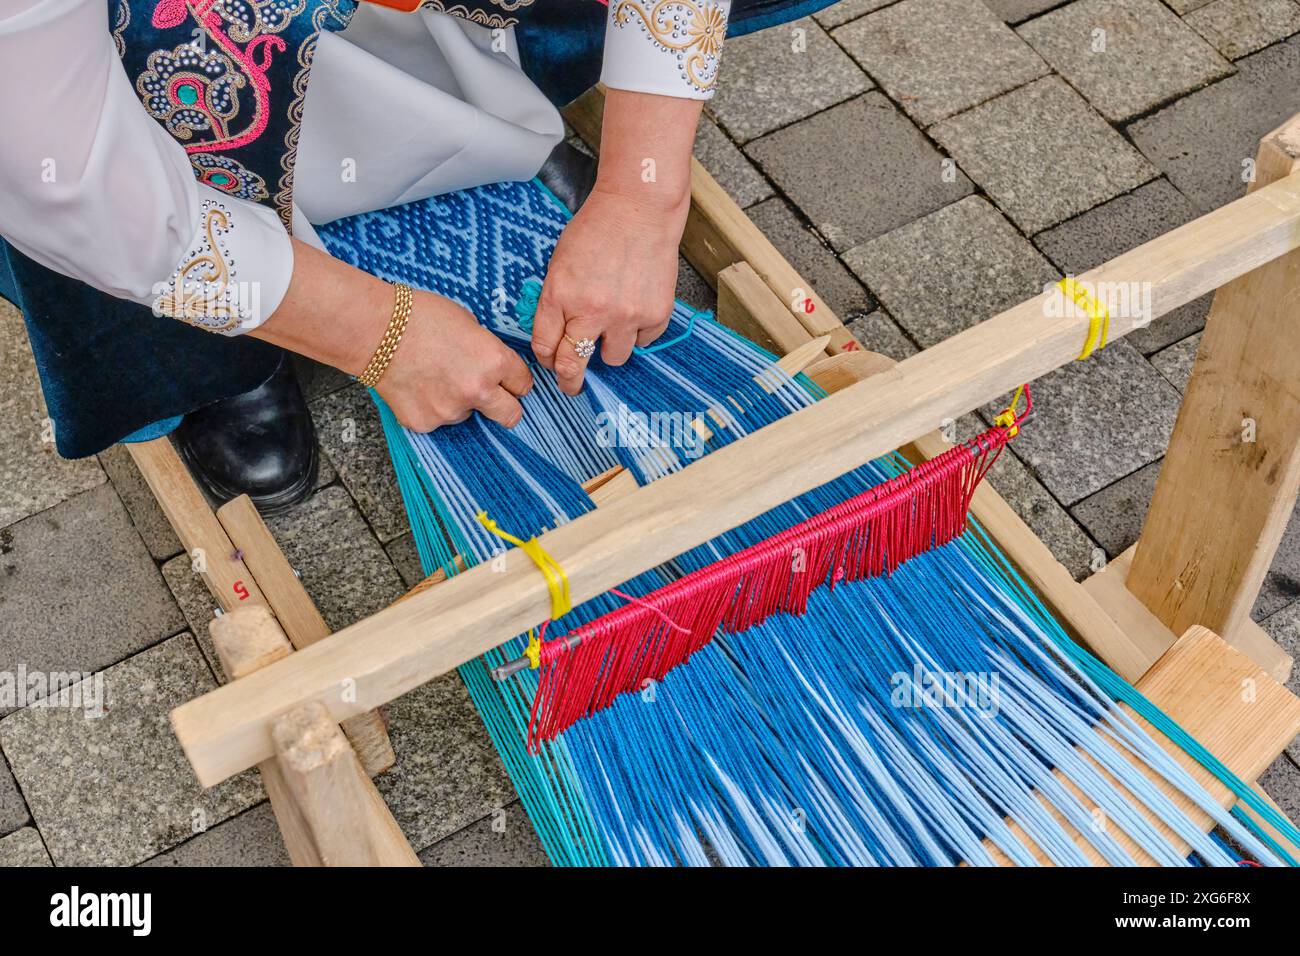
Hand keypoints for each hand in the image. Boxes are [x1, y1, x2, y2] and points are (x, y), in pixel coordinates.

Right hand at [251, 241, 530, 430]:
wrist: (373, 330)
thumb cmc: (419, 316)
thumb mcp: (468, 323)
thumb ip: (487, 350)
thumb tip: (493, 366)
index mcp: (494, 362)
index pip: (524, 385)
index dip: (516, 380)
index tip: (509, 380)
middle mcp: (478, 391)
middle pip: (511, 416)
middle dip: (505, 407)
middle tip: (491, 396)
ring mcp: (450, 410)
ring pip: (468, 415)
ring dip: (459, 402)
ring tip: (434, 376)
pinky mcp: (424, 423)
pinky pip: (437, 420)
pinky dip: (431, 407)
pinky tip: (417, 386)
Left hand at [531, 185, 687, 395]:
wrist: (640, 210)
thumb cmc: (597, 231)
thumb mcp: (560, 263)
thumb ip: (555, 302)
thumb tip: (555, 339)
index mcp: (561, 296)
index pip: (545, 346)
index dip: (546, 359)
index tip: (551, 362)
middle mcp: (592, 311)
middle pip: (573, 365)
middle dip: (569, 381)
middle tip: (571, 386)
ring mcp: (626, 316)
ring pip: (613, 359)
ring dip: (609, 349)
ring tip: (613, 325)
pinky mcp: (655, 315)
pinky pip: (643, 341)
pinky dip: (638, 330)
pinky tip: (636, 304)